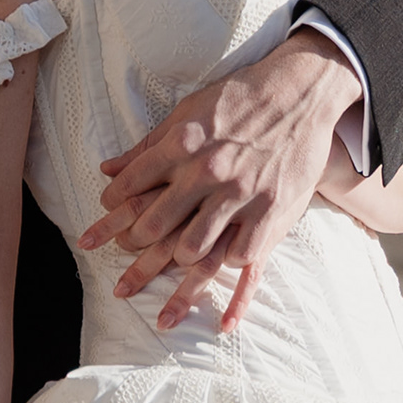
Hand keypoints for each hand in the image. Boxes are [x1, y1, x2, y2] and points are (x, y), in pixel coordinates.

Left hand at [81, 27, 358, 333]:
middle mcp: (208, 173)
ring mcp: (240, 195)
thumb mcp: (189, 111)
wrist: (301, 93)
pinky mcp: (270, 212)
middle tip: (120, 273)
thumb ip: (149, 144)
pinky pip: (245, 259)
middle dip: (132, 252)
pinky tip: (222, 309)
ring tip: (164, 289)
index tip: (102, 222)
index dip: (111, 208)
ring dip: (176, 270)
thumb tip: (107, 169)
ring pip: (196, 249)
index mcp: (184, 144)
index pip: (133, 185)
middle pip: (157, 225)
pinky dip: (233, 285)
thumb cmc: (239, 99)